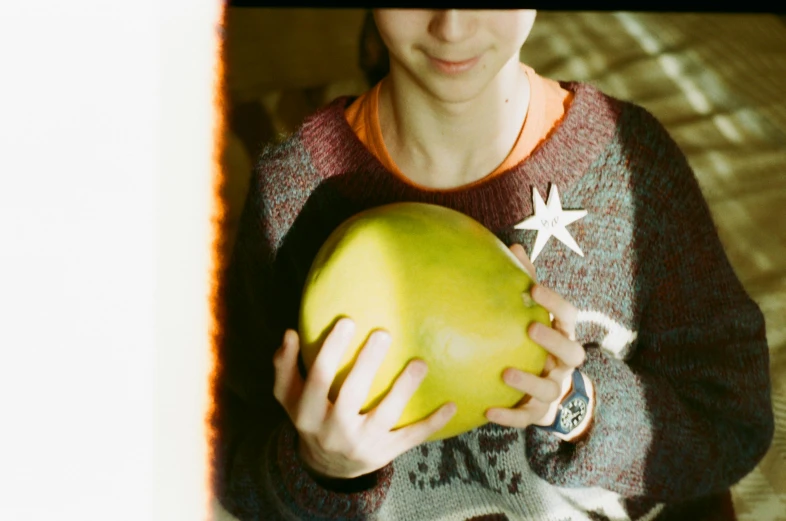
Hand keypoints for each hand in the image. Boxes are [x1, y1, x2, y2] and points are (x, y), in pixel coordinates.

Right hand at [272, 319, 456, 480]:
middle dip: (367, 363)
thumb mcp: (290, 398)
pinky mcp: (384, 454)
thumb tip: (290, 333)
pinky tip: (452, 404)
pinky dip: (432, 423)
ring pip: (385, 415)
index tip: (347, 320)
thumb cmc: (311, 417)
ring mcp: (361, 445)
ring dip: (404, 389)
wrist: (327, 468)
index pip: (317, 378)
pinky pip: (411, 438)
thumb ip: (285, 366)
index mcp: (308, 414)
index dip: (330, 350)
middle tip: (384, 333)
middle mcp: (333, 431)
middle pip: (351, 394)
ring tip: (420, 362)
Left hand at [485, 244, 593, 440]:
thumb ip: (526, 284)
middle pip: (572, 353)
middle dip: (553, 340)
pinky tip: (487, 412)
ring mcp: (553, 390)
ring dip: (529, 381)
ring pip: (549, 389)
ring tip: (505, 373)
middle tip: (530, 327)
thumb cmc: (536, 344)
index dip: (554, 303)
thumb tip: (514, 245)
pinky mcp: (538, 414)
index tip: (532, 289)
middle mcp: (563, 364)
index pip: (569, 316)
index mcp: (564, 336)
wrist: (549, 395)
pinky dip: (509, 416)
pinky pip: (526, 418)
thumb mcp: (535, 315)